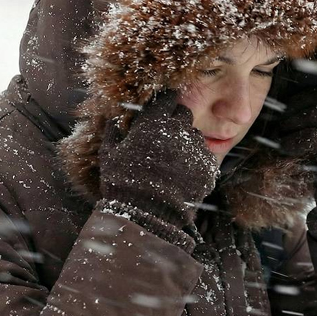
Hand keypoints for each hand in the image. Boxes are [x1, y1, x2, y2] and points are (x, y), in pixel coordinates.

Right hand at [98, 90, 219, 228]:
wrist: (147, 216)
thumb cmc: (123, 183)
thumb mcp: (109, 155)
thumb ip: (113, 130)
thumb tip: (112, 116)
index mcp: (154, 122)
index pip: (167, 98)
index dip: (164, 103)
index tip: (160, 110)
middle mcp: (178, 130)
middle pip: (184, 114)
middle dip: (175, 121)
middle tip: (164, 138)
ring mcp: (195, 148)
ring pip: (195, 135)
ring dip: (186, 142)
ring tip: (173, 161)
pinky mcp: (208, 167)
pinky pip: (205, 157)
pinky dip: (197, 162)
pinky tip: (184, 175)